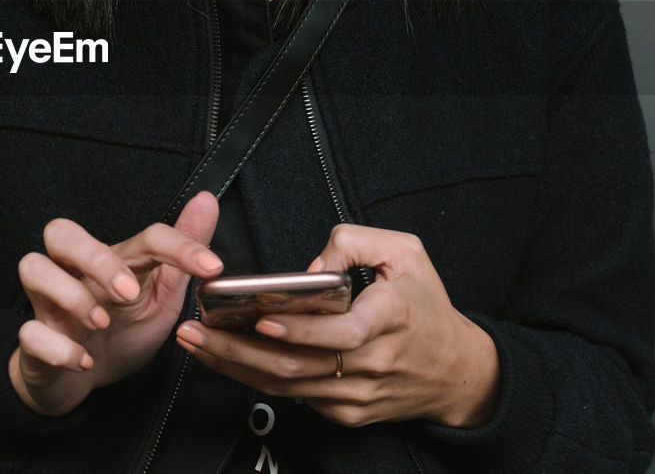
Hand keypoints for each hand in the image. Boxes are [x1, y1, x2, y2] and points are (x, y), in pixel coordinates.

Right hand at [10, 192, 221, 415]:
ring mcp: (49, 304)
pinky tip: (84, 360)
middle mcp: (74, 273)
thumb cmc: (121, 330)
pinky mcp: (34, 341)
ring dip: (70, 294)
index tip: (212, 268)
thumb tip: (206, 199)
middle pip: (61, 232)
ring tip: (101, 322)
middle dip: (95, 257)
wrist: (82, 381)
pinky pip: (28, 333)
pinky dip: (57, 346)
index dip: (180, 245)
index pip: (141, 236)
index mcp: (113, 261)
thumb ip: (182, 252)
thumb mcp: (161, 294)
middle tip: (127, 292)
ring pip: (33, 268)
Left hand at [174, 224, 499, 428]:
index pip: (341, 333)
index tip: (261, 320)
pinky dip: (258, 380)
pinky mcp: (348, 412)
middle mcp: (373, 362)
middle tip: (198, 331)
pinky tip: (229, 360)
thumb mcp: (406, 253)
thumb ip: (355, 242)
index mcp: (391, 319)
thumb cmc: (426, 307)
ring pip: (288, 387)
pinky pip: (296, 398)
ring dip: (236, 367)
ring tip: (198, 343)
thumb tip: (310, 266)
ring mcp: (359, 394)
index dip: (299, 330)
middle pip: (297, 366)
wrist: (457, 370)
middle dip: (238, 351)